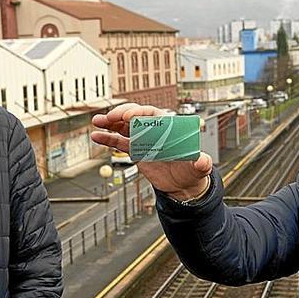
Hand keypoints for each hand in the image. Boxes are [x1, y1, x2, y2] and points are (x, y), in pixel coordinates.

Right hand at [90, 103, 212, 199]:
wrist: (182, 184)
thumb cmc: (192, 171)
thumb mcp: (198, 167)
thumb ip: (201, 163)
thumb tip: (202, 161)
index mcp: (168, 128)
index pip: (153, 114)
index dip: (140, 113)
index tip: (128, 116)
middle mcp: (154, 130)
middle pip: (135, 116)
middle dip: (121, 115)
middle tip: (109, 117)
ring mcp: (143, 138)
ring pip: (124, 126)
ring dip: (110, 122)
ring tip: (97, 121)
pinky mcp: (136, 149)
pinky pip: (119, 141)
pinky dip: (107, 138)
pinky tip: (96, 135)